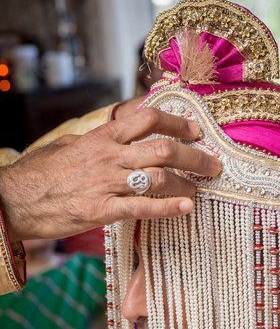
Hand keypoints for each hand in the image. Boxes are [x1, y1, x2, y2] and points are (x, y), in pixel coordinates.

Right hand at [0, 108, 220, 240]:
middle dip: (194, 155)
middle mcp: (108, 156)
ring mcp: (105, 183)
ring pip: (158, 176)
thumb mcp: (69, 146)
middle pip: (162, 147)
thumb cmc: (40, 174)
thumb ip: (97, 143)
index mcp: (101, 138)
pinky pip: (141, 207)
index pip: (147, 119)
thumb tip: (117, 138)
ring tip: (200, 189)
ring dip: (187, 182)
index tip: (195, 130)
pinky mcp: (100, 210)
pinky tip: (186, 208)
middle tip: (211, 165)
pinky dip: (168, 207)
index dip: (177, 121)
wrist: (14, 200)